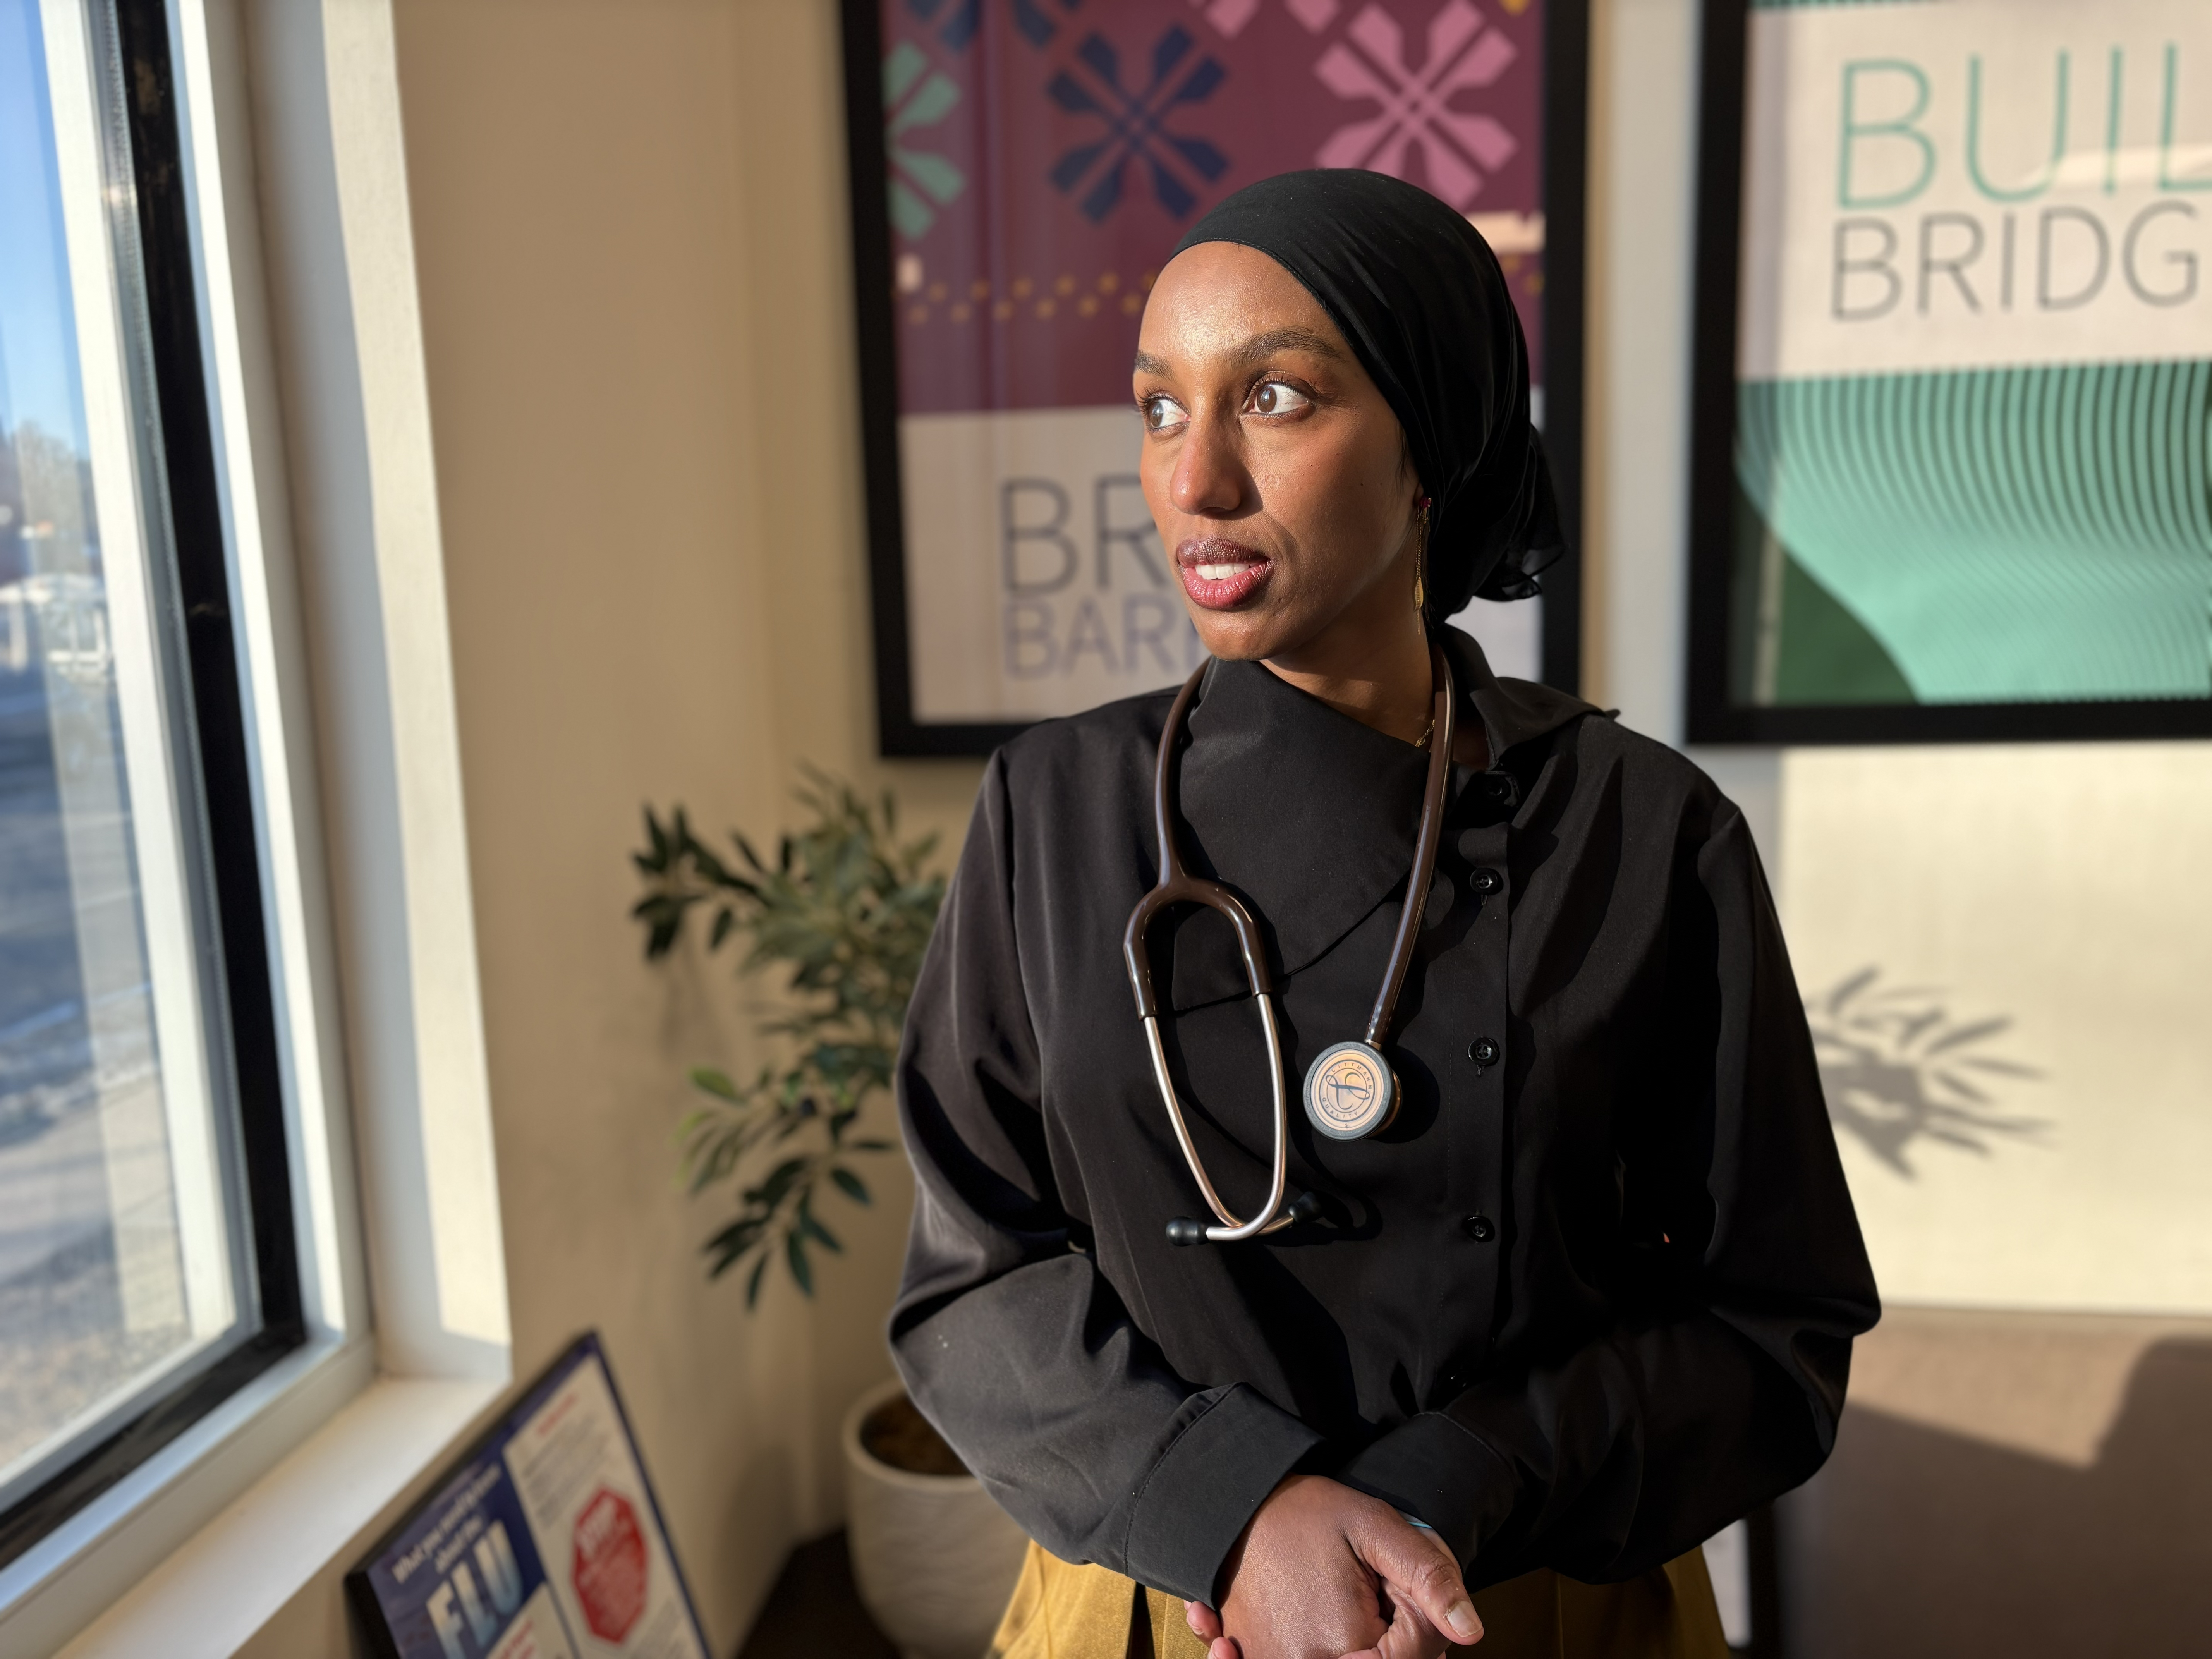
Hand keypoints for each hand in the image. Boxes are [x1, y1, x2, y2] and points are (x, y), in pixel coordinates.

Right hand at [1182, 1475, 1482, 1658]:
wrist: (1237, 1505)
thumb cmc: (1309, 1513)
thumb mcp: (1378, 1528)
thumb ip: (1429, 1578)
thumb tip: (1472, 1631)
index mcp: (1347, 1641)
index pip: (1413, 1658)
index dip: (1418, 1624)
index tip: (1391, 1586)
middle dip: (1384, 1635)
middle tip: (1363, 1591)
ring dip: (1355, 1641)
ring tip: (1335, 1601)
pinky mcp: (1257, 1658)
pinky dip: (1306, 1647)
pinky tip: (1303, 1620)